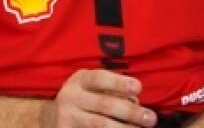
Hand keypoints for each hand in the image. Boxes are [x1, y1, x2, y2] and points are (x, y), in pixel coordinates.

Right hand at [39, 70, 156, 127]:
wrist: (54, 117)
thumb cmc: (83, 99)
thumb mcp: (91, 88)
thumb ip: (111, 90)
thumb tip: (136, 101)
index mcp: (79, 81)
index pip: (98, 79)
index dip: (118, 83)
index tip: (138, 87)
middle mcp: (71, 97)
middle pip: (104, 104)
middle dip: (130, 111)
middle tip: (150, 118)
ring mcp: (69, 116)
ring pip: (100, 124)